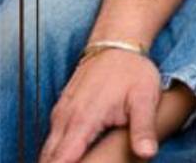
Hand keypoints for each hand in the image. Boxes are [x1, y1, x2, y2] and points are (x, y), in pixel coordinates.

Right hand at [41, 49, 160, 162]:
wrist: (117, 44)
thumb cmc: (132, 71)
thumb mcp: (144, 99)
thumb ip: (143, 129)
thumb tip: (147, 154)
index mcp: (84, 120)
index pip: (62, 160)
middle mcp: (65, 119)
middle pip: (49, 159)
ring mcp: (60, 114)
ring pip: (49, 150)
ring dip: (58, 161)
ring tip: (84, 162)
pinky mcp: (61, 110)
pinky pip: (53, 138)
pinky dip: (58, 151)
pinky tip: (76, 156)